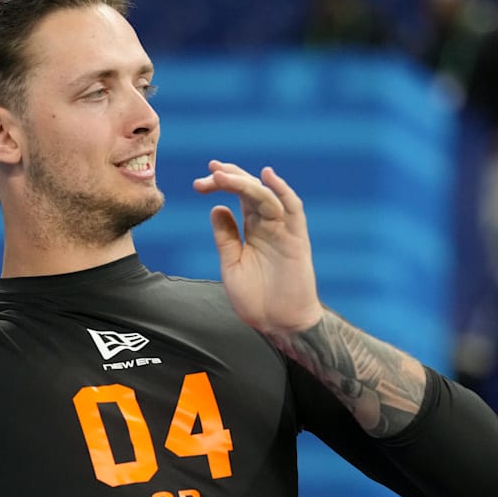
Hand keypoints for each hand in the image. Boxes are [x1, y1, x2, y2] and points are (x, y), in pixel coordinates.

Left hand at [192, 161, 322, 333]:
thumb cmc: (256, 297)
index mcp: (253, 229)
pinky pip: (293, 210)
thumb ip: (226, 237)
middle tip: (209, 172)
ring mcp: (284, 230)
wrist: (278, 323)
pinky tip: (268, 177)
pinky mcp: (297, 240)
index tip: (199, 183)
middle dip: (229, 178)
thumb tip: (217, 207)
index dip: (221, 185)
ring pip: (266, 196)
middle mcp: (269, 224)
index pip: (238, 197)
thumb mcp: (231, 263)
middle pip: (250, 190)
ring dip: (245, 182)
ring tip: (223, 174)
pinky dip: (283, 191)